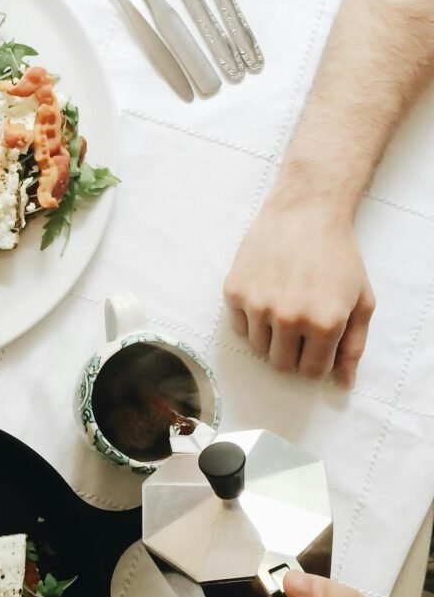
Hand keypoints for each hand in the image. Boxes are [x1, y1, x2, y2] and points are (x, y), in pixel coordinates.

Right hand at [223, 190, 374, 387]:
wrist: (305, 212)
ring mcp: (258, 305)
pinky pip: (238, 327)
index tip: (316, 343)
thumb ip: (353, 347)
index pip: (311, 371)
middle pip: (280, 364)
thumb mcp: (361, 302)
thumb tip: (343, 384)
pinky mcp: (235, 292)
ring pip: (258, 347)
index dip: (315, 359)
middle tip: (298, 327)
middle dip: (291, 352)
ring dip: (270, 335)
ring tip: (283, 305)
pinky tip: (265, 294)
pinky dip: (250, 319)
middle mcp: (289, 319)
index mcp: (324, 324)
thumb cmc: (337, 256)